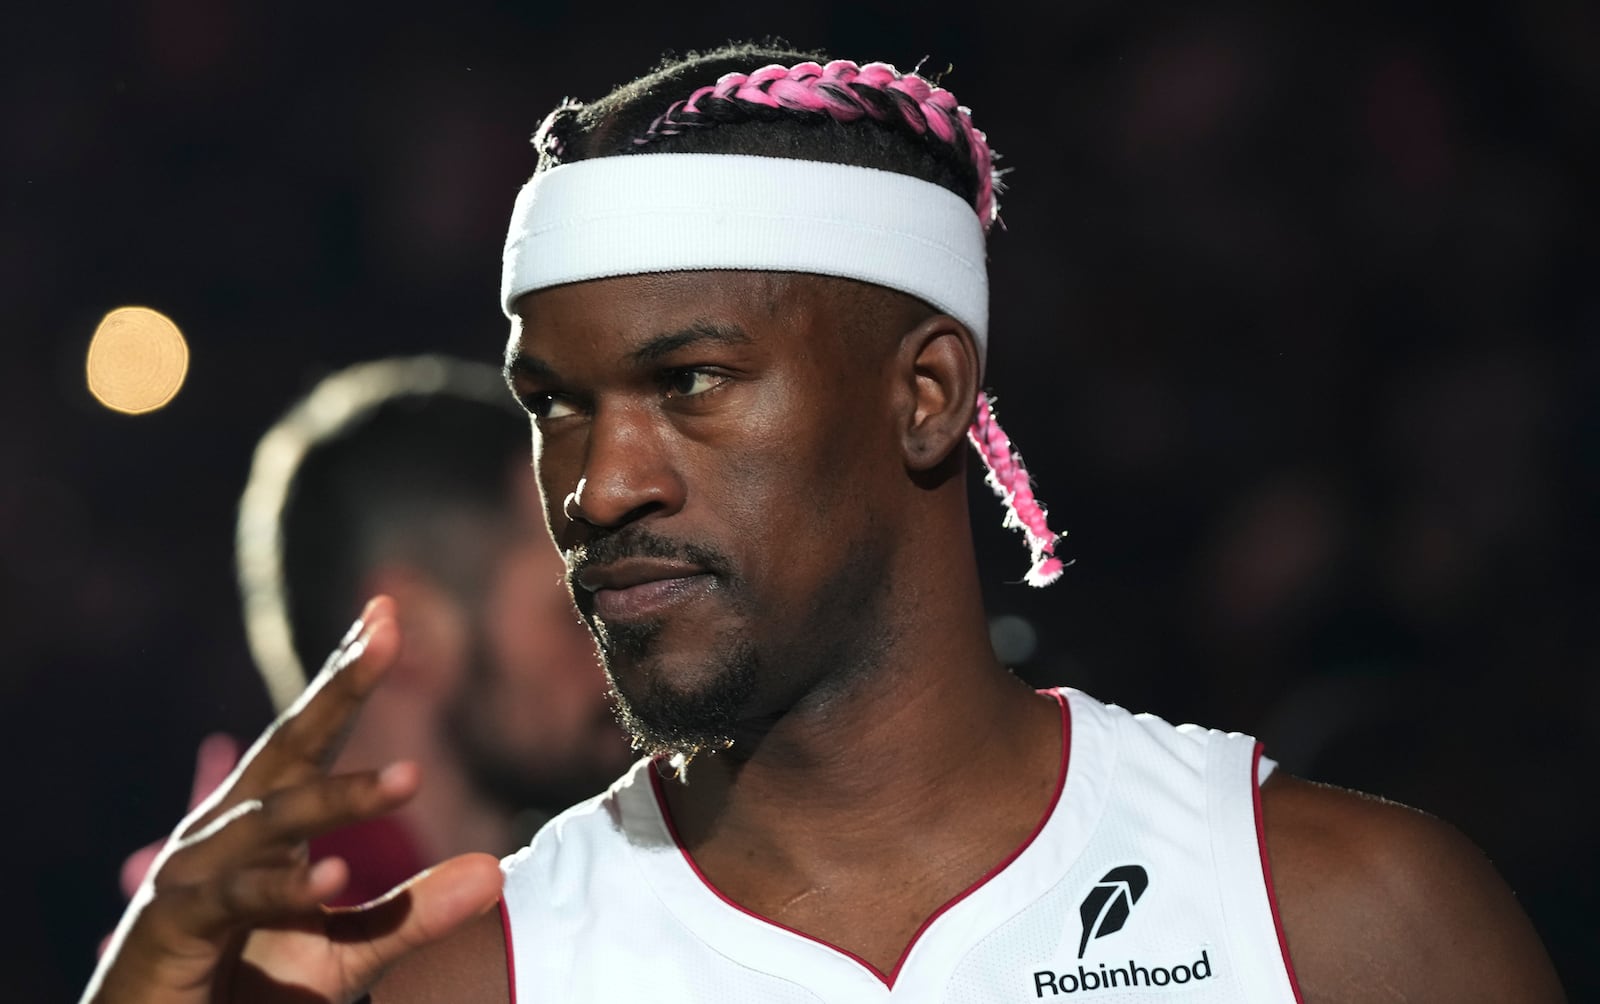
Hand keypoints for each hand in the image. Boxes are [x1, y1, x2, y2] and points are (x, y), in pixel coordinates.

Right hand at [82, 597, 502, 1003]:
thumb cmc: (249, 989)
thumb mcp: (346, 953)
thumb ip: (414, 914)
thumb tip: (495, 873)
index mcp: (265, 822)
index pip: (313, 736)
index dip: (348, 676)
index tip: (387, 613)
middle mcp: (226, 830)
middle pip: (291, 745)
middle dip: (340, 687)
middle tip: (390, 631)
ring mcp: (193, 872)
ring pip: (276, 822)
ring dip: (341, 800)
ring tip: (411, 780)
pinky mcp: (173, 926)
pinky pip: (237, 898)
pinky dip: (286, 890)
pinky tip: (333, 877)